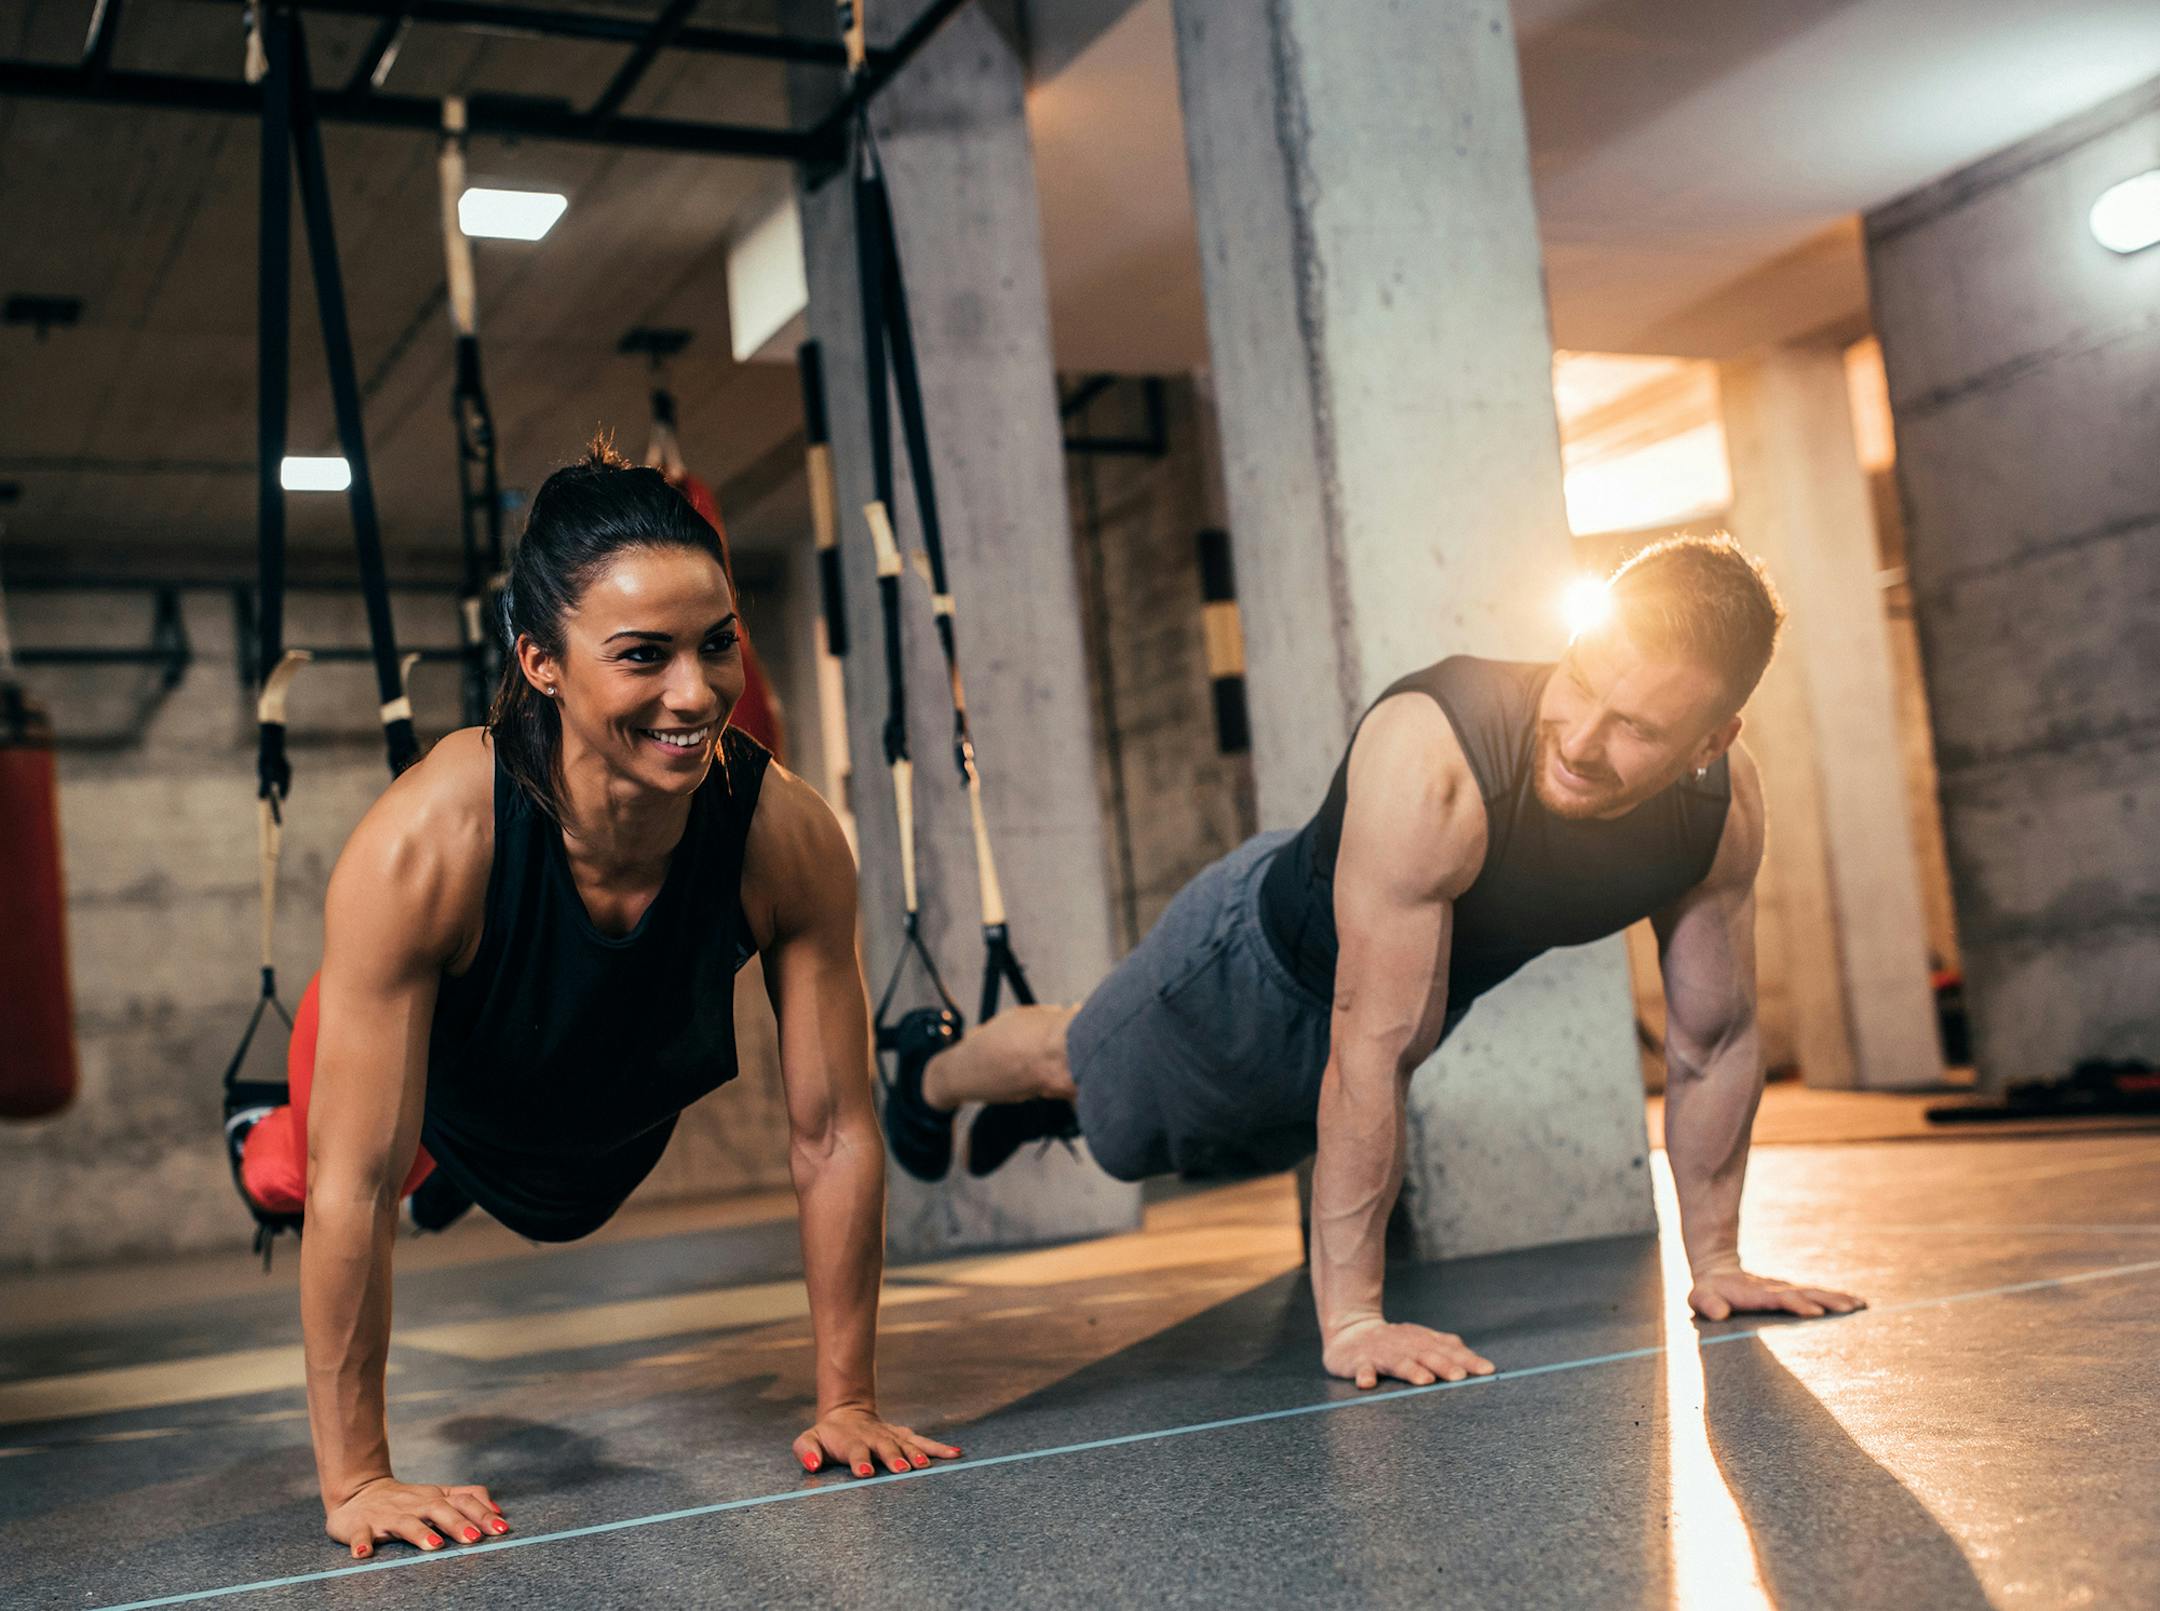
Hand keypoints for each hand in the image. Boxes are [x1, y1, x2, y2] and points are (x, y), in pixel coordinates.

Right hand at [324, 1475, 509, 1558]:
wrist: (358, 1491)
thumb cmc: (407, 1499)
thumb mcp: (439, 1494)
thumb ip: (467, 1498)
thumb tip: (499, 1511)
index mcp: (435, 1497)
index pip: (463, 1500)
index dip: (482, 1513)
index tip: (501, 1529)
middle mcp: (415, 1504)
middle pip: (439, 1509)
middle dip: (458, 1523)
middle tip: (474, 1539)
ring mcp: (388, 1515)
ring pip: (405, 1522)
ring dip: (419, 1533)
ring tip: (434, 1545)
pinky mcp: (361, 1525)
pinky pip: (360, 1534)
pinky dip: (362, 1543)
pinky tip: (364, 1553)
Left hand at [793, 1403, 961, 1477]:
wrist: (847, 1413)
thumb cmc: (827, 1436)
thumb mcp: (809, 1439)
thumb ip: (807, 1450)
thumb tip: (813, 1464)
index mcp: (850, 1441)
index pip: (855, 1451)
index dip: (860, 1460)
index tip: (865, 1472)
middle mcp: (874, 1438)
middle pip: (886, 1447)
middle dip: (894, 1458)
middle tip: (902, 1470)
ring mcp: (891, 1436)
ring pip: (907, 1444)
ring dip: (917, 1454)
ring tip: (927, 1465)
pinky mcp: (904, 1437)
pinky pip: (923, 1442)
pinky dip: (938, 1447)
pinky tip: (955, 1454)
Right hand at [1323, 1318, 1495, 1390]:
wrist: (1350, 1331)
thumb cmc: (1394, 1342)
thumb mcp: (1421, 1340)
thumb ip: (1448, 1349)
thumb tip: (1480, 1362)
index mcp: (1422, 1340)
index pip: (1449, 1350)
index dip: (1468, 1359)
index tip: (1487, 1370)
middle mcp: (1405, 1345)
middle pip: (1427, 1354)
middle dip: (1444, 1365)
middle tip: (1460, 1376)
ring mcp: (1382, 1352)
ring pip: (1398, 1361)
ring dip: (1411, 1370)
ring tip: (1424, 1380)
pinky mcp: (1359, 1361)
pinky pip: (1361, 1369)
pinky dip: (1364, 1375)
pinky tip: (1367, 1384)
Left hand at [1688, 1268, 1865, 1321]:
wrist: (1717, 1271)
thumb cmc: (1709, 1291)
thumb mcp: (1699, 1297)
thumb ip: (1707, 1303)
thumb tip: (1718, 1314)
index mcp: (1756, 1293)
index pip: (1779, 1298)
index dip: (1796, 1303)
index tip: (1814, 1311)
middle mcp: (1775, 1289)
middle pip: (1805, 1293)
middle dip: (1827, 1300)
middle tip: (1850, 1308)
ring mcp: (1785, 1289)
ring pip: (1815, 1292)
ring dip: (1837, 1298)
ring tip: (1861, 1305)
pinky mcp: (1791, 1293)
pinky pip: (1817, 1294)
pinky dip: (1837, 1298)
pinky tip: (1857, 1303)